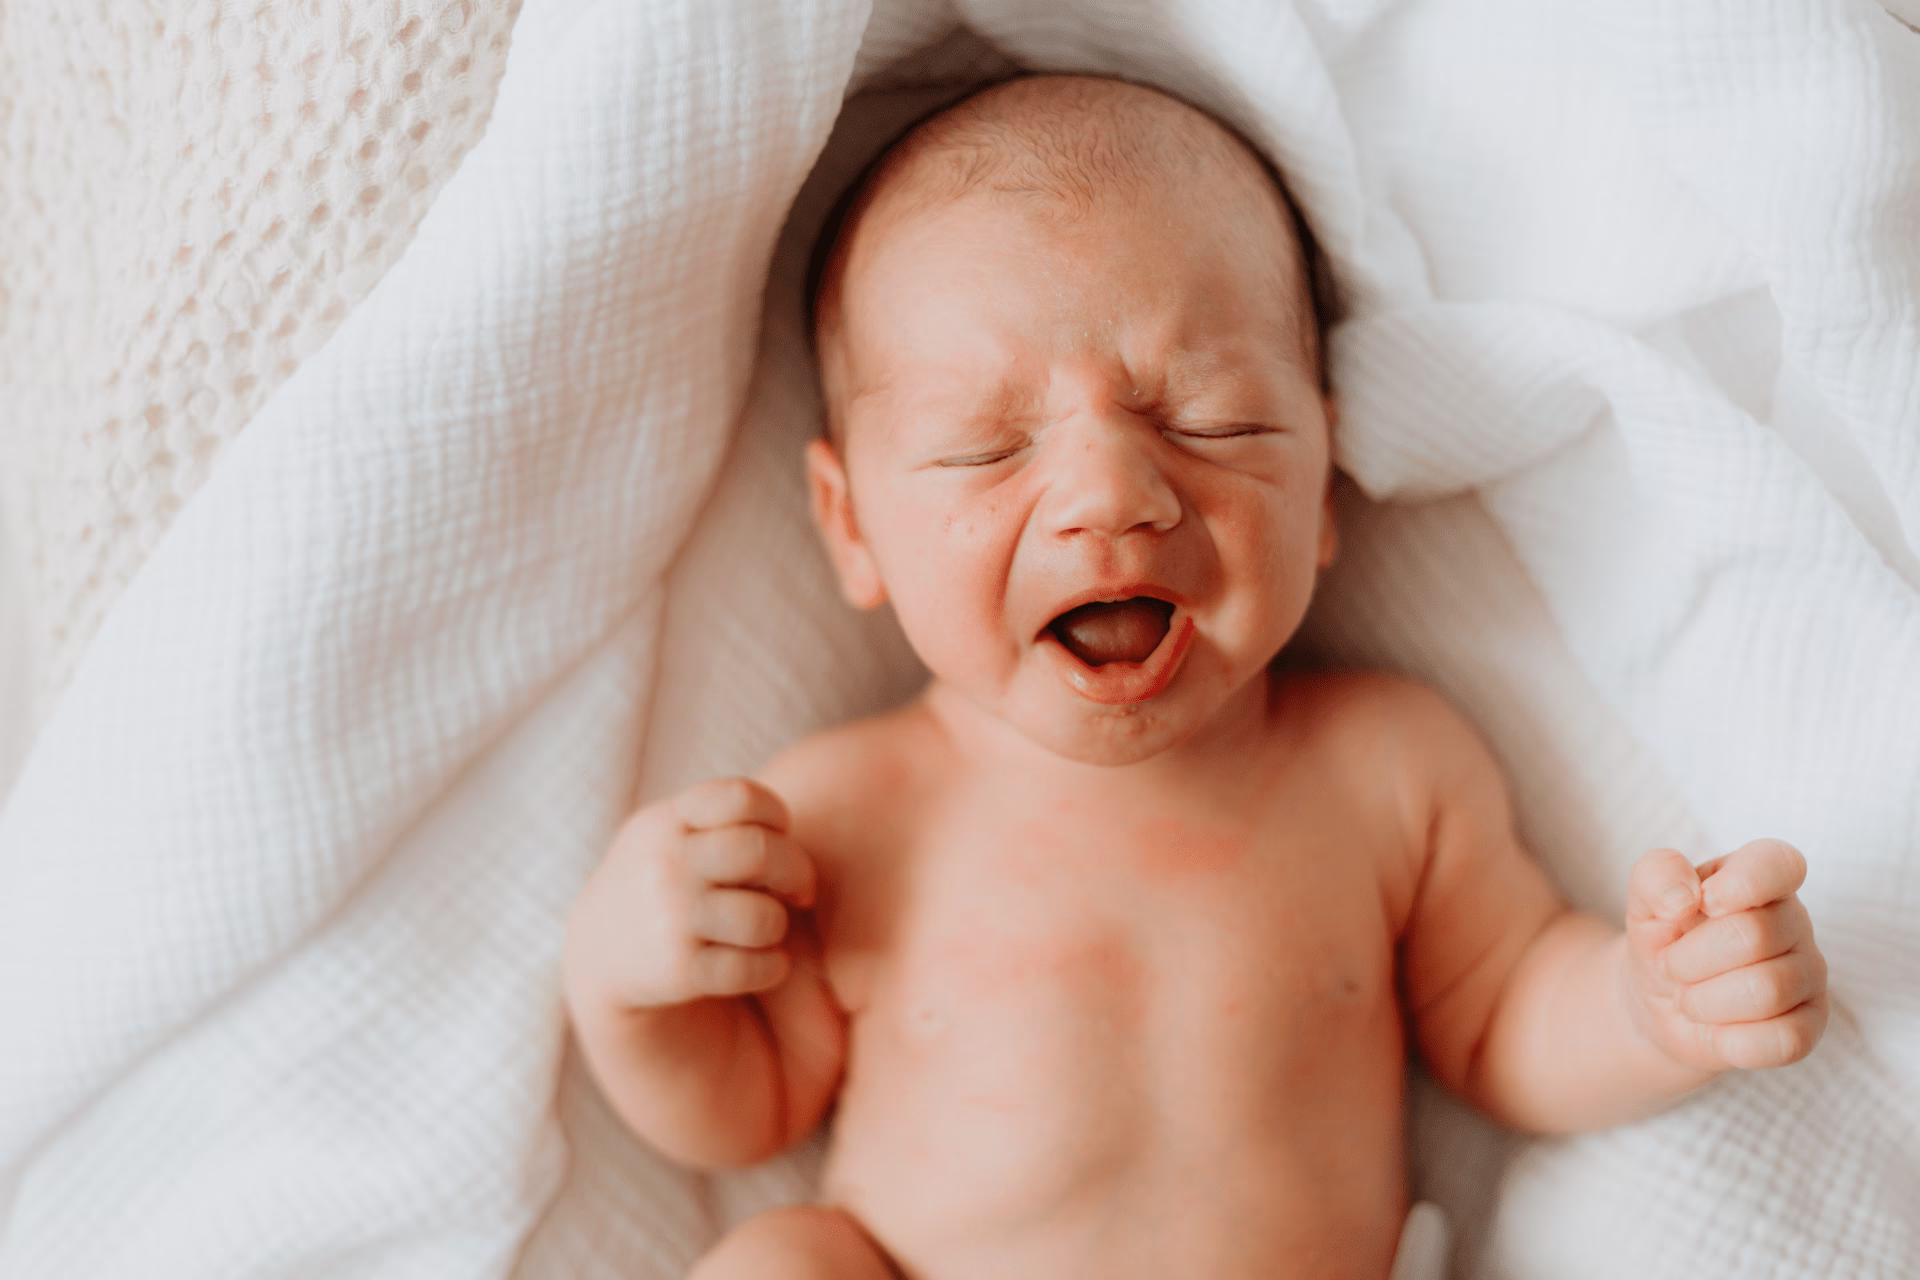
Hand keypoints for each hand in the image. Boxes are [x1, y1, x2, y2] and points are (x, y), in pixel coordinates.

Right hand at [562, 776, 817, 1011]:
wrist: (600, 954)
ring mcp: (671, 917)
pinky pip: (754, 968)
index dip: (776, 814)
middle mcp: (666, 864)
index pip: (741, 797)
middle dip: (797, 872)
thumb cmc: (663, 882)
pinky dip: (773, 968)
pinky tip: (764, 963)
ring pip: (764, 917)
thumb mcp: (673, 836)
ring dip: (778, 925)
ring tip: (767, 928)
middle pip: (760, 851)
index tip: (777, 837)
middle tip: (799, 891)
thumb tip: (792, 846)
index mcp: (667, 822)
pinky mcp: (679, 969)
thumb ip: (725, 825)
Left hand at [1622, 839, 1827, 1072]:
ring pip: (1766, 991)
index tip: (1705, 903)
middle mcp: (1794, 922)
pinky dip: (1730, 1040)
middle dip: (1690, 959)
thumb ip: (1657, 875)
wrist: (1660, 1003)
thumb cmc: (1664, 940)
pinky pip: (1783, 1040)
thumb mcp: (1645, 901)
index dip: (1741, 884)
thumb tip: (1684, 896)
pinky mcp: (1809, 1026)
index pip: (1779, 864)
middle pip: (1752, 936)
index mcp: (1760, 877)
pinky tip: (1715, 1029)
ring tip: (1688, 997)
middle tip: (1672, 965)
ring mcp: (1809, 975)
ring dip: (1703, 1000)